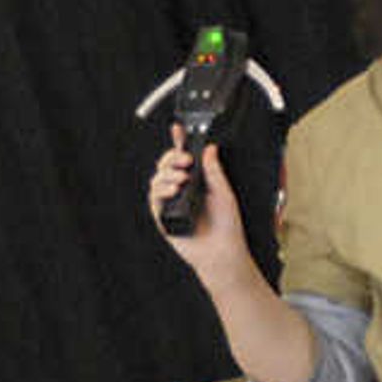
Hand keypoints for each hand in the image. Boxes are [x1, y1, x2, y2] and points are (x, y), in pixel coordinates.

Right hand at [149, 140, 260, 284]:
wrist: (222, 253)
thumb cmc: (227, 226)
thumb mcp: (224, 193)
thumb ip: (214, 170)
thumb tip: (209, 148)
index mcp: (196, 181)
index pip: (184, 158)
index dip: (178, 142)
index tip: (178, 129)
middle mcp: (182, 190)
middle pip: (166, 165)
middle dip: (172, 158)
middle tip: (185, 160)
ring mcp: (171, 203)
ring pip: (158, 179)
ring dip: (167, 174)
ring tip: (182, 179)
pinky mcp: (163, 217)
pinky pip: (154, 199)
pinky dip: (161, 190)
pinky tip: (173, 189)